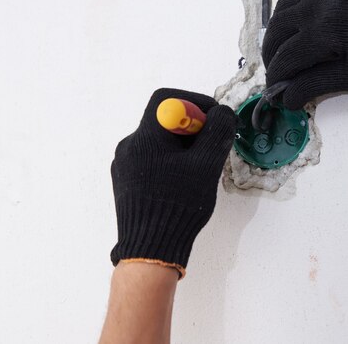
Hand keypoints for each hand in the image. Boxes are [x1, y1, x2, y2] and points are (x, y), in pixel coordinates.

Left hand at [109, 88, 236, 277]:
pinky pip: (151, 161)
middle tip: (211, 148)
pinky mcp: (126, 183)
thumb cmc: (179, 205)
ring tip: (198, 171)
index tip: (214, 119)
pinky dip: (170, 164)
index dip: (195, 102)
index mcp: (145, 137)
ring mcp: (125, 166)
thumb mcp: (206, 165)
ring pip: (159, 143)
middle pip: (164, 121)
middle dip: (193, 129)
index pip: (167, 99)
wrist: (151, 248)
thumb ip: (217, 132)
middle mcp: (130, 146)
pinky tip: (182, 185)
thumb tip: (222, 113)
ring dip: (183, 148)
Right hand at [262, 0, 347, 108]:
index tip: (278, 96)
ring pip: (282, 10)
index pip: (286, 57)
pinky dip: (288, 16)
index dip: (277, 79)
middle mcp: (321, 4)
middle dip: (272, 58)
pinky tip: (295, 33)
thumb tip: (287, 97)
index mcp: (326, 28)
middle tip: (278, 79)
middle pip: (277, 32)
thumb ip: (315, 84)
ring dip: (276, 34)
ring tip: (282, 56)